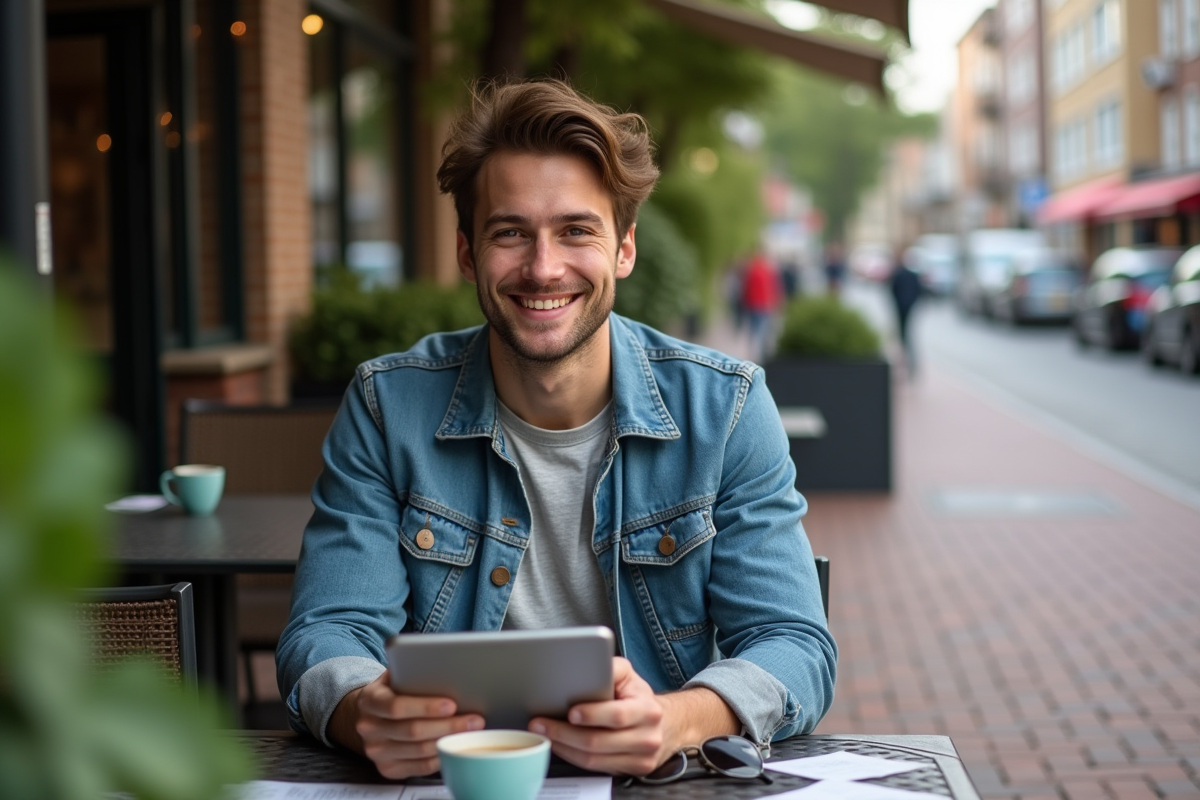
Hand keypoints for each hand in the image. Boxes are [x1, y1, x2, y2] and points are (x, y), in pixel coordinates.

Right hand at [329, 671, 484, 778]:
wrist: (369, 715)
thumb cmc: (392, 691)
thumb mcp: (395, 676)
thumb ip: (413, 674)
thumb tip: (451, 672)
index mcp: (370, 701)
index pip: (396, 706)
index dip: (426, 707)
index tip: (452, 704)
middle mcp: (369, 728)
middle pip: (412, 731)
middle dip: (448, 726)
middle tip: (475, 720)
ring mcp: (376, 752)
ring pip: (419, 751)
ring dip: (449, 741)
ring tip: (472, 732)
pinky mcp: (387, 769)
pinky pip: (420, 767)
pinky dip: (441, 757)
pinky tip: (456, 746)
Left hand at [528, 657, 738, 775]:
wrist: (667, 724)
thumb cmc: (638, 697)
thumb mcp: (629, 676)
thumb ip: (612, 667)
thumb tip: (592, 661)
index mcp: (647, 709)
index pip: (617, 715)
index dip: (592, 715)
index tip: (570, 712)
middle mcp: (648, 736)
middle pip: (599, 741)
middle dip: (564, 733)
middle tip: (540, 724)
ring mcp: (642, 757)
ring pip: (594, 759)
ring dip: (564, 747)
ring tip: (544, 734)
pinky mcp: (633, 770)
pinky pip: (597, 767)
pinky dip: (574, 757)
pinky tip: (560, 745)